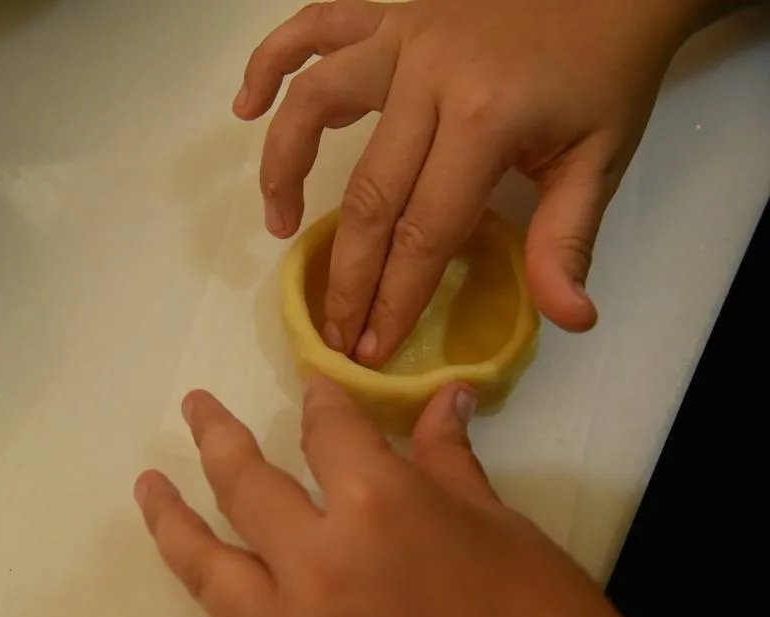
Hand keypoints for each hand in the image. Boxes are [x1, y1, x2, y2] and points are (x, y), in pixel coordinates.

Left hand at [68, 377, 668, 616]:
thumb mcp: (504, 530)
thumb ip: (452, 461)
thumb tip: (447, 394)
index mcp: (379, 506)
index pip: (330, 430)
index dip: (323, 403)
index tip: (315, 392)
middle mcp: (319, 562)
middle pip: (249, 482)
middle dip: (221, 437)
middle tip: (198, 407)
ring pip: (209, 565)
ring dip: (171, 521)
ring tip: (144, 485)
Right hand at [237, 0, 705, 366]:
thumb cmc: (605, 78)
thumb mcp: (599, 161)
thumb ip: (568, 240)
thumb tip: (568, 319)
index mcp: (483, 119)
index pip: (423, 231)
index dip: (394, 298)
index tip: (371, 349)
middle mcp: (428, 77)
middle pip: (368, 192)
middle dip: (347, 273)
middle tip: (334, 329)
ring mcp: (401, 38)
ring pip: (315, 104)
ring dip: (284, 169)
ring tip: (276, 227)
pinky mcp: (389, 15)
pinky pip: (313, 28)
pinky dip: (270, 61)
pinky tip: (246, 105)